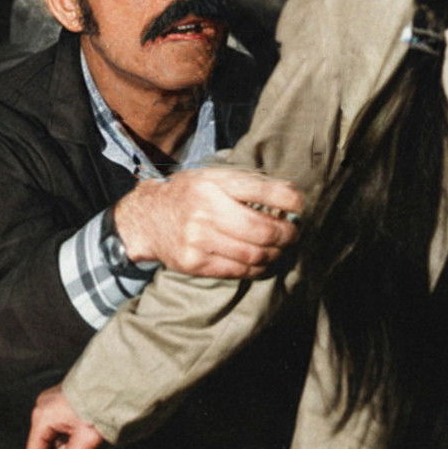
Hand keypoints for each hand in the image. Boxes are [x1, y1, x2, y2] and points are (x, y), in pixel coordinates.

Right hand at [25, 385, 102, 448]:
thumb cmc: (101, 407)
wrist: (117, 379)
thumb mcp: (85, 440)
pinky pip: (59, 428)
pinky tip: (82, 442)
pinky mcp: (62, 402)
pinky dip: (68, 441)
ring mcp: (51, 404)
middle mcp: (42, 409)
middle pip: (42, 448)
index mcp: (42, 417)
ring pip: (52, 439)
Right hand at [114, 168, 303, 278]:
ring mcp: (199, 239)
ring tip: (279, 249)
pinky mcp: (195, 263)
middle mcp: (206, 210)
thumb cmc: (189, 195)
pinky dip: (257, 268)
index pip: (263, 191)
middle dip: (287, 234)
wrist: (147, 219)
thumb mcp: (212, 177)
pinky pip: (238, 271)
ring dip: (275, 254)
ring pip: (254, 254)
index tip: (300, 206)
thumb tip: (290, 194)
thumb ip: (246, 184)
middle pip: (263, 230)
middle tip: (293, 233)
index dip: (290, 200)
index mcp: (215, 184)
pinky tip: (262, 261)